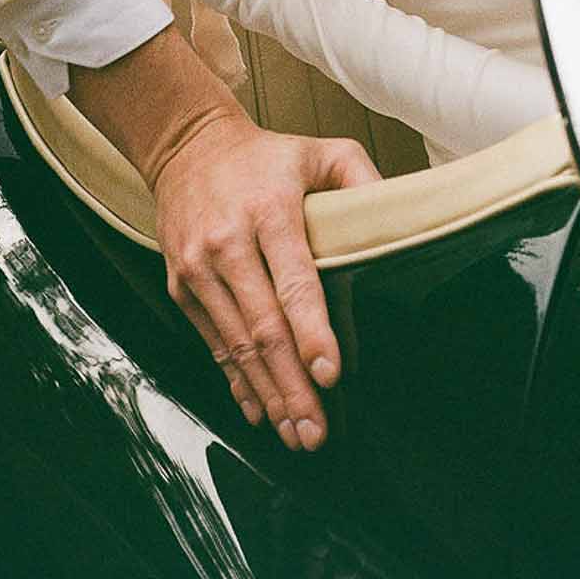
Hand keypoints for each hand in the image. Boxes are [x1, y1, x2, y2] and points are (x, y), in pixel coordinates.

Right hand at [153, 111, 377, 448]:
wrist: (185, 146)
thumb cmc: (265, 156)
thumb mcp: (318, 151)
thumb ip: (360, 177)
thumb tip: (399, 218)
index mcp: (269, 208)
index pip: (294, 278)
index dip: (313, 330)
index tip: (330, 373)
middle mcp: (227, 241)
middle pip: (263, 326)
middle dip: (292, 385)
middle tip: (317, 430)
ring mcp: (198, 267)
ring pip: (237, 344)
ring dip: (268, 393)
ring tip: (295, 433)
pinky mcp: (181, 286)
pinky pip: (213, 343)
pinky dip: (237, 380)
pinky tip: (260, 409)